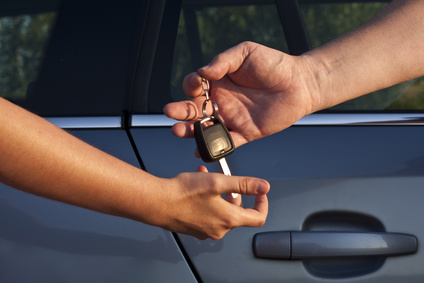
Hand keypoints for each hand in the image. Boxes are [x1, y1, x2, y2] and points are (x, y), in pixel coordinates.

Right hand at [157, 166, 269, 239]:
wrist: (157, 203)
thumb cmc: (184, 194)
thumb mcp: (218, 182)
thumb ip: (244, 184)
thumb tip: (264, 187)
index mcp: (229, 219)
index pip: (258, 217)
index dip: (262, 204)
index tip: (259, 193)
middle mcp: (219, 229)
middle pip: (237, 212)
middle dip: (233, 193)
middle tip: (224, 179)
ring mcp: (206, 230)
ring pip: (221, 210)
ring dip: (218, 193)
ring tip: (206, 176)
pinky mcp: (194, 228)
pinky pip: (207, 213)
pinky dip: (207, 199)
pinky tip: (197, 184)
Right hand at [164, 41, 323, 147]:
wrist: (300, 83)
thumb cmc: (274, 64)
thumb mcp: (246, 52)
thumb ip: (223, 61)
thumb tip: (203, 72)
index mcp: (219, 82)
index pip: (195, 86)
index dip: (191, 86)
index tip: (195, 84)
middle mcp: (222, 101)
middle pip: (195, 109)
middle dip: (181, 111)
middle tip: (171, 112)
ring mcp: (232, 118)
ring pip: (206, 127)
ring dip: (191, 131)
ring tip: (179, 131)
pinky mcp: (245, 132)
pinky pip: (227, 143)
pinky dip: (214, 148)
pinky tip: (200, 151)